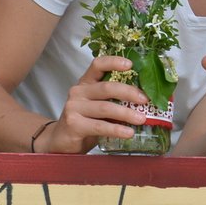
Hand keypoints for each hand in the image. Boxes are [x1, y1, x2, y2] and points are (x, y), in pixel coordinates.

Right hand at [35, 55, 149, 153]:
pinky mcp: (74, 124)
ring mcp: (74, 108)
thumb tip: (143, 101)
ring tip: (141, 119)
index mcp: (85, 83)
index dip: (113, 62)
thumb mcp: (97, 107)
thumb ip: (112, 101)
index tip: (130, 64)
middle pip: (106, 87)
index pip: (97, 65)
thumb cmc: (84, 122)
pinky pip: (100, 126)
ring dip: (126, 113)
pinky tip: (128, 133)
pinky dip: (116, 129)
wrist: (60, 142)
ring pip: (105, 108)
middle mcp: (78, 92)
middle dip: (128, 92)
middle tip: (145, 100)